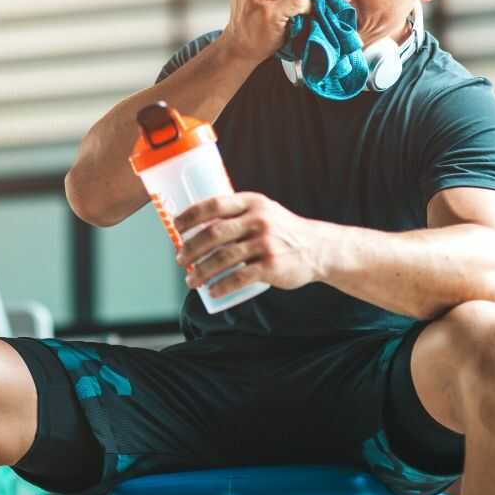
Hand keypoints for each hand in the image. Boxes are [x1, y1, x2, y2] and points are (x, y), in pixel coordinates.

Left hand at [173, 192, 324, 295]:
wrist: (318, 249)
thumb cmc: (281, 231)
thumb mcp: (263, 212)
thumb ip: (236, 214)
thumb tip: (198, 226)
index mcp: (252, 203)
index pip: (214, 205)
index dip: (191, 216)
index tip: (176, 227)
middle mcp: (258, 220)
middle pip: (214, 233)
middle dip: (191, 248)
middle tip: (179, 259)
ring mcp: (265, 243)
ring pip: (223, 258)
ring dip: (201, 271)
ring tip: (190, 280)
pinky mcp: (272, 266)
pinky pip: (240, 277)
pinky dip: (222, 286)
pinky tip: (211, 291)